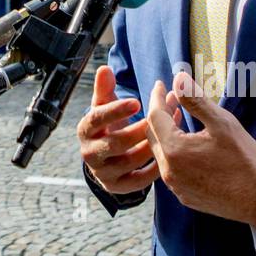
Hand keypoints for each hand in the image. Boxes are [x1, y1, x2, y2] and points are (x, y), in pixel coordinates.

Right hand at [77, 66, 157, 195]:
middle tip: (160, 120)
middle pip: (114, 143)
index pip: (96, 119)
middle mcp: (89, 153)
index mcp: (85, 130)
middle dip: (139, 130)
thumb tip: (104, 68)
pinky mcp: (117, 187)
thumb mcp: (105, 106)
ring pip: (128, 161)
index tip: (137, 102)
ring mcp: (102, 173)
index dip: (115, 110)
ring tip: (171, 134)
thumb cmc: (109, 125)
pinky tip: (169, 154)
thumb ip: (105, 88)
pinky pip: (138, 181)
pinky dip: (154, 168)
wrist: (106, 157)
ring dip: (151, 146)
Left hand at [144, 72, 255, 226]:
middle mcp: (169, 171)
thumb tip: (178, 78)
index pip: (154, 116)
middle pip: (153, 135)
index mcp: (174, 150)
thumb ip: (195, 99)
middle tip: (172, 98)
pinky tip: (187, 144)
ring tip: (179, 117)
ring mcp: (175, 186)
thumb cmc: (244, 158)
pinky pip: (170, 169)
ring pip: (160, 153)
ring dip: (166, 133)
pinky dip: (172, 152)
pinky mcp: (185, 195)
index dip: (156, 97)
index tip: (160, 84)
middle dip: (159, 113)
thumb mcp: (221, 122)